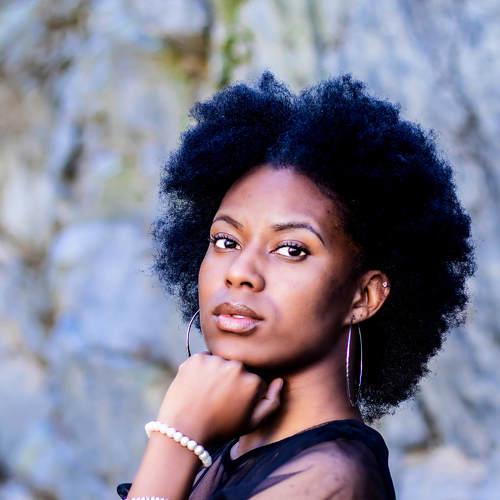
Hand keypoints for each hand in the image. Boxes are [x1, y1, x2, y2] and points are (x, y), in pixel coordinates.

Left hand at [156, 352, 283, 445]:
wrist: (184, 432)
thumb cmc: (221, 429)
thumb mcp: (252, 423)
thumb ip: (272, 402)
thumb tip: (280, 380)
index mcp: (253, 381)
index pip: (253, 379)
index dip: (244, 393)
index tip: (233, 405)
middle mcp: (236, 366)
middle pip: (238, 368)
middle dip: (231, 381)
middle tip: (218, 399)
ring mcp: (215, 361)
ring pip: (220, 363)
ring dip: (216, 373)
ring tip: (206, 394)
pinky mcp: (197, 358)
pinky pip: (204, 360)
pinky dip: (201, 370)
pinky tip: (196, 386)